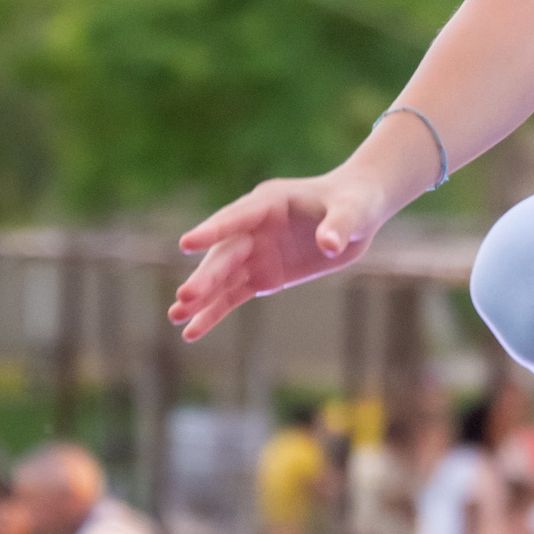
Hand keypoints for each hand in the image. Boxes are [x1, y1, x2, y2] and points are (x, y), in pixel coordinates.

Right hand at [169, 166, 393, 342]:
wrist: (358, 212)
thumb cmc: (355, 201)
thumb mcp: (353, 211)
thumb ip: (339, 225)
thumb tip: (329, 246)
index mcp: (270, 202)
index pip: (236, 217)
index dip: (213, 230)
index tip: (186, 244)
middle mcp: (254, 227)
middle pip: (225, 253)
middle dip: (207, 275)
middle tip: (185, 296)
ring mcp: (255, 252)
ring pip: (223, 277)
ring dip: (201, 297)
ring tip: (176, 317)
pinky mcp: (262, 275)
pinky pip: (234, 295)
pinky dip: (214, 312)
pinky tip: (192, 331)